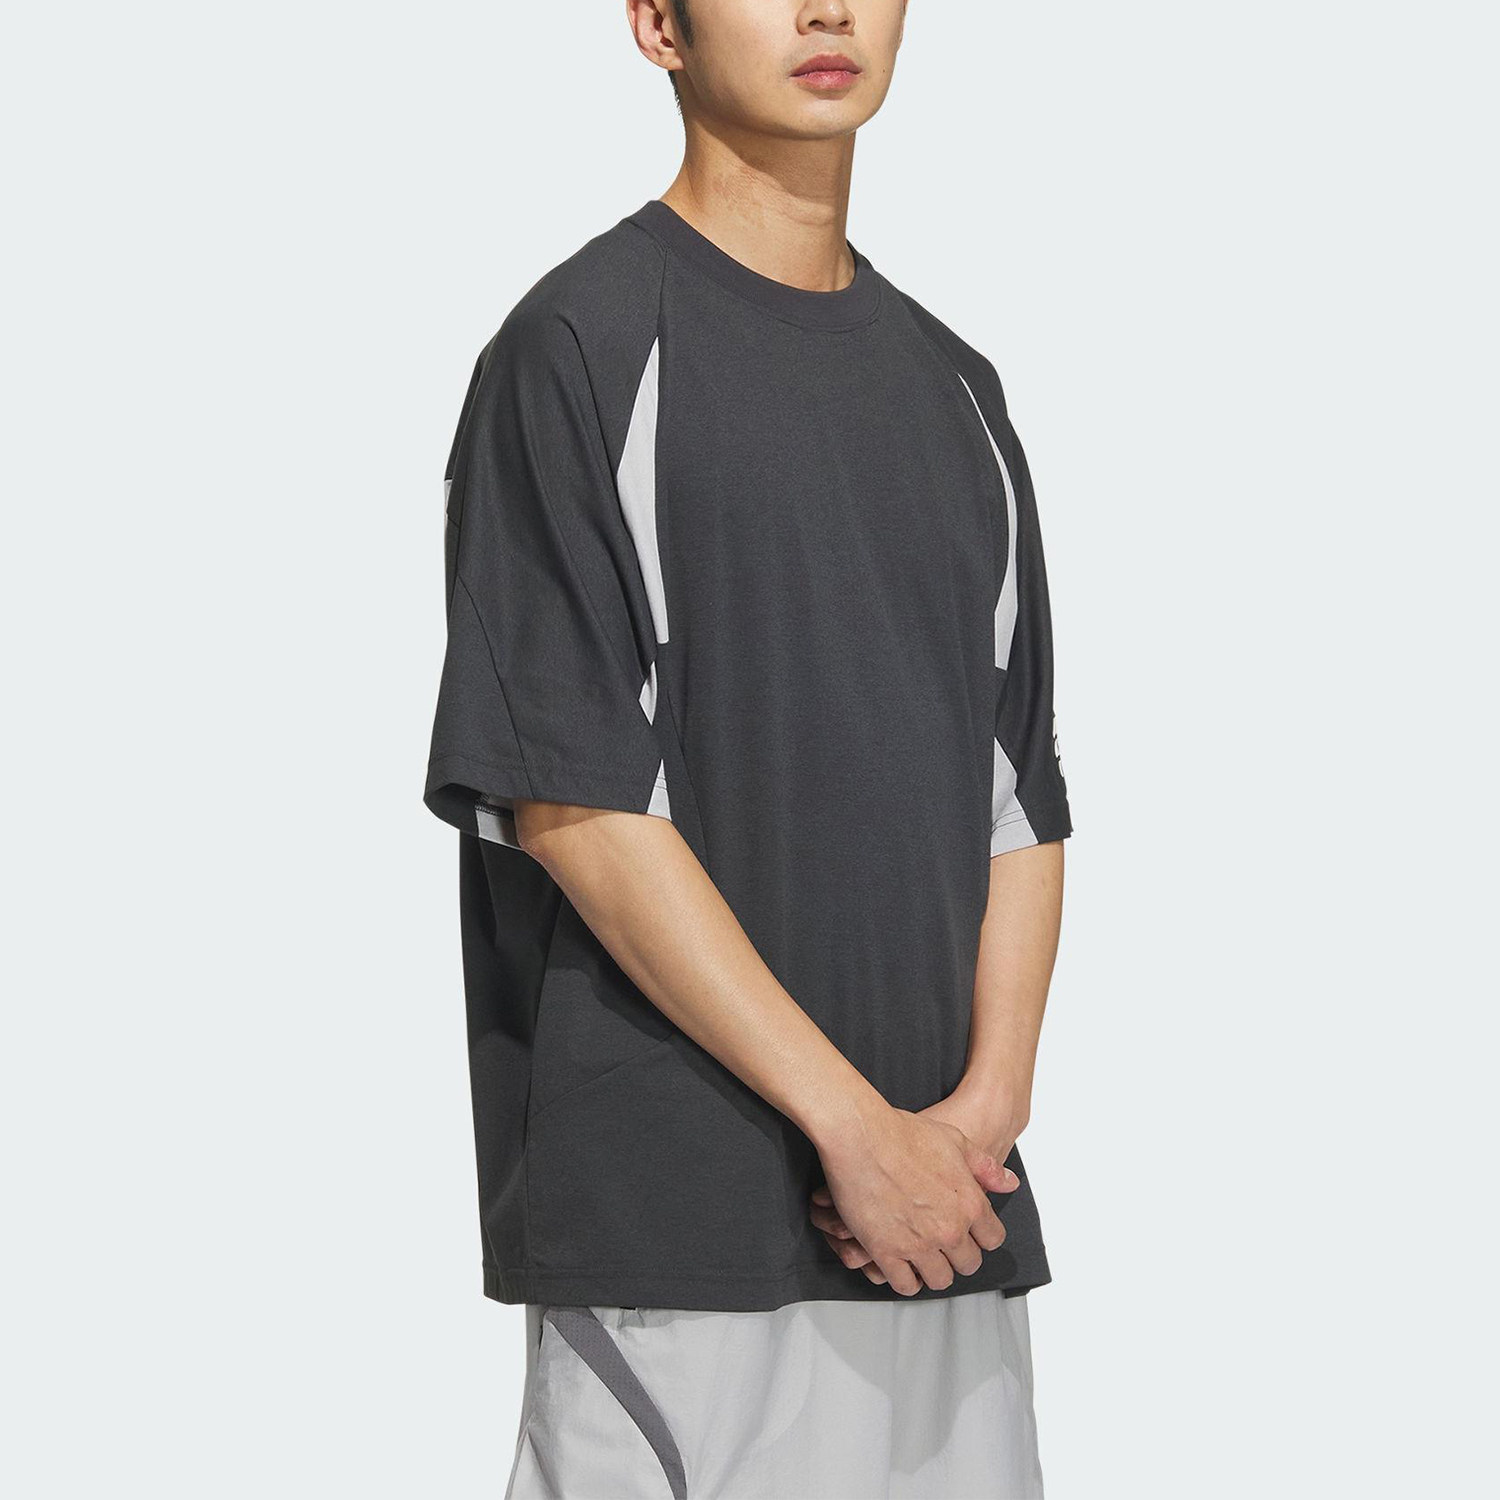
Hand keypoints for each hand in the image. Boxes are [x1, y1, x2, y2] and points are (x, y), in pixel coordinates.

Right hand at [811, 1081, 1028, 1288]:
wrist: (860, 1136)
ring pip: (939, 1279)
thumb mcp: (954, 1140)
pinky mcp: (886, 1251)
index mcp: (969, 1202)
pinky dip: (906, 1280)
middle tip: (944, 1244)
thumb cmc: (903, 1133)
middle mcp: (949, 1228)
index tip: (970, 1233)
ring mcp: (918, 1243)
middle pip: (968, 1264)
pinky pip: (905, 1285)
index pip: (992, 1239)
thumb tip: (1009, 1183)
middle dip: (959, 1255)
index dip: (982, 1236)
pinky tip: (901, 1265)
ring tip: (923, 1257)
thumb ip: (984, 1166)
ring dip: (934, 1270)